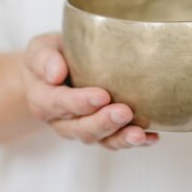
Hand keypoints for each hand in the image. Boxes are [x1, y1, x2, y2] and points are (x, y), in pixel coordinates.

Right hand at [23, 33, 158, 149]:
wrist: (53, 74)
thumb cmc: (50, 57)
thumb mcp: (40, 49)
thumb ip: (44, 58)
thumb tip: (55, 71)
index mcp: (42, 99)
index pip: (59, 103)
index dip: (80, 102)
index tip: (101, 96)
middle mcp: (61, 121)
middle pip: (81, 128)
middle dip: (104, 122)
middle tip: (124, 112)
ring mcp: (82, 129)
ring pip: (100, 139)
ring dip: (121, 138)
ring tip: (140, 134)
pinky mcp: (101, 132)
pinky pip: (116, 141)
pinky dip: (134, 142)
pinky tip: (151, 138)